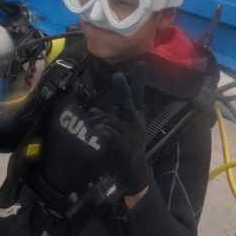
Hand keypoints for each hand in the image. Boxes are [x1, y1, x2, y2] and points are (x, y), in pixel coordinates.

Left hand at [84, 68, 150, 196]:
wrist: (134, 173)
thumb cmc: (127, 147)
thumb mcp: (124, 130)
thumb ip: (112, 117)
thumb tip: (96, 111)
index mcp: (137, 118)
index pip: (139, 96)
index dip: (139, 80)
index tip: (141, 63)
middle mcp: (135, 124)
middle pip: (127, 104)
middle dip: (123, 89)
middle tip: (118, 75)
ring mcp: (130, 136)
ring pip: (111, 120)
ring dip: (99, 118)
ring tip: (93, 121)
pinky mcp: (122, 147)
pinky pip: (109, 134)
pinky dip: (101, 130)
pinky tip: (97, 131)